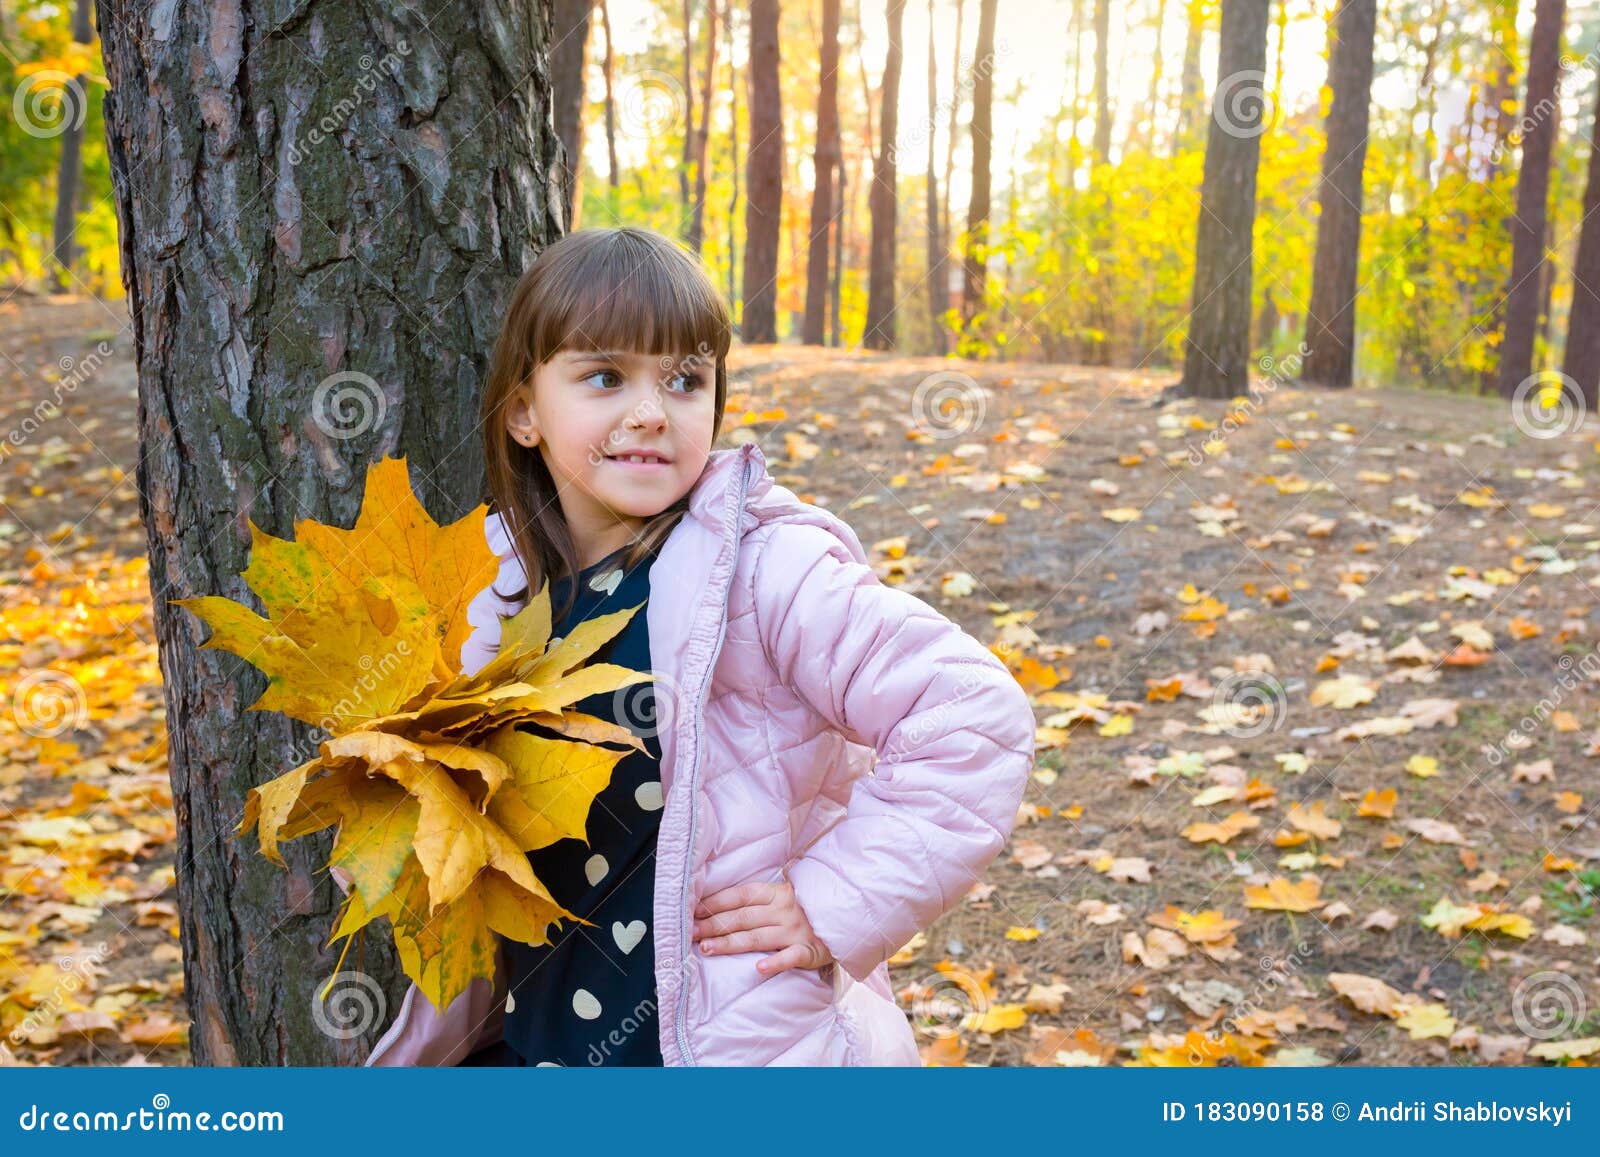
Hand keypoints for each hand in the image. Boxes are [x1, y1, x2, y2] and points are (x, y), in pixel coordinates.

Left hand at [691, 880, 834, 976]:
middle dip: (714, 925)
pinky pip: (790, 958)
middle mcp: (784, 910)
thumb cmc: (807, 910)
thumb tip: (718, 906)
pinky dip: (775, 963)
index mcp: (776, 893)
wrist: (846, 920)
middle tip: (692, 933)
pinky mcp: (809, 951)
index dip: (717, 903)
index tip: (694, 911)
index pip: (740, 896)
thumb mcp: (784, 897)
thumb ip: (758, 901)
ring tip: (708, 949)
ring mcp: (796, 931)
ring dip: (730, 943)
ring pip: (757, 938)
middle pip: (743, 918)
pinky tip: (758, 968)